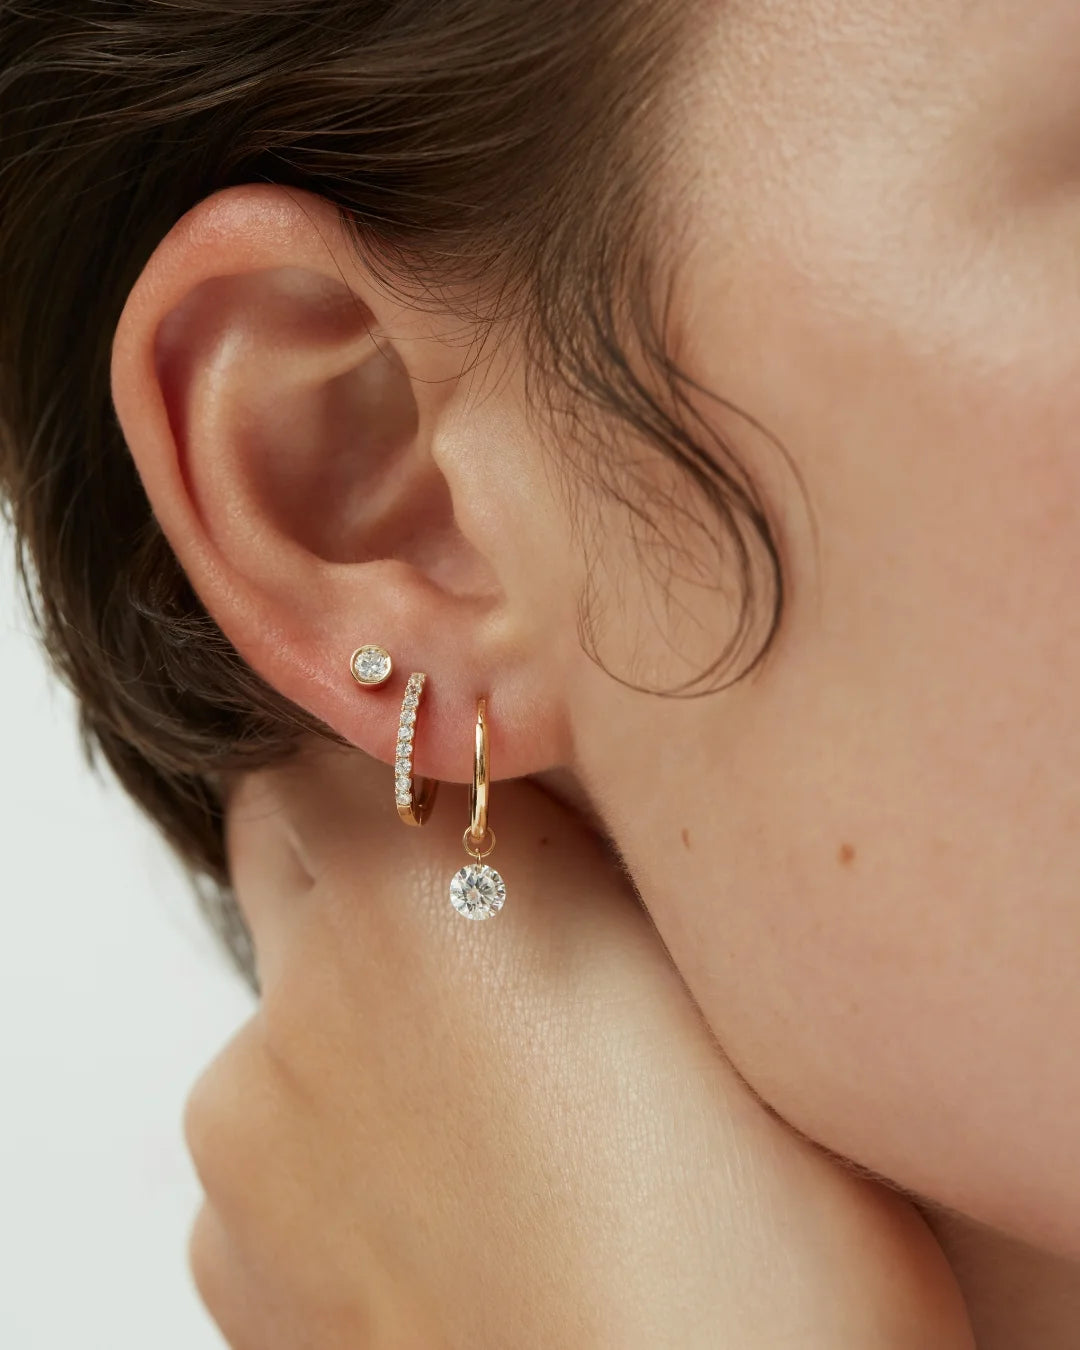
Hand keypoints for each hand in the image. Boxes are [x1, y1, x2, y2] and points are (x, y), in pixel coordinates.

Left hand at [184, 740, 972, 1347]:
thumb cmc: (757, 1236)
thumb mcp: (697, 975)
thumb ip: (570, 856)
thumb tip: (521, 801)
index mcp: (417, 885)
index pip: (337, 736)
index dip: (406, 762)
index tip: (468, 797)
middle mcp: (297, 991)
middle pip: (283, 847)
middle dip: (361, 865)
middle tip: (483, 944)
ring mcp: (245, 1136)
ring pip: (287, 1015)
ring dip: (359, 1029)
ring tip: (500, 1130)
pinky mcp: (230, 1263)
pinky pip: (274, 1153)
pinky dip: (341, 1158)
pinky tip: (458, 1223)